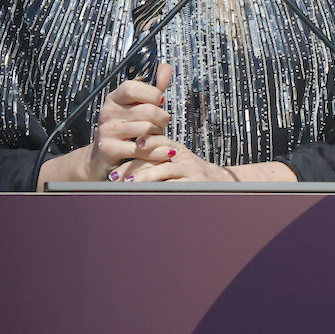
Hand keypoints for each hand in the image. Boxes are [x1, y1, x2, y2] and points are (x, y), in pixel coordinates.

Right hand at [84, 63, 171, 180]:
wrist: (100, 157)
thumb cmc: (124, 129)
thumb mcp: (136, 106)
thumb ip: (154, 88)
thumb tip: (166, 67)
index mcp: (114, 98)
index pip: (132, 87)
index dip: (151, 93)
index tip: (161, 100)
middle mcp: (108, 112)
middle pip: (146, 111)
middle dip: (162, 118)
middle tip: (163, 124)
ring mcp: (107, 130)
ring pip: (147, 130)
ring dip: (160, 136)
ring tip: (159, 138)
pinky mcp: (110, 149)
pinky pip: (142, 149)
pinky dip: (158, 152)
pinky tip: (165, 151)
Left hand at [119, 141, 238, 183]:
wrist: (219, 184)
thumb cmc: (190, 173)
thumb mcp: (175, 160)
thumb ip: (155, 157)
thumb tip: (125, 167)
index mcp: (176, 149)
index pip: (158, 141)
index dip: (145, 142)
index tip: (131, 146)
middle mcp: (182, 158)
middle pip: (156, 157)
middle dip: (134, 166)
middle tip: (115, 176)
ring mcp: (189, 171)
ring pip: (164, 171)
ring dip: (144, 177)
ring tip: (128, 183)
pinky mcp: (193, 186)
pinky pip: (174, 187)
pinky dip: (160, 189)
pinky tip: (148, 193)